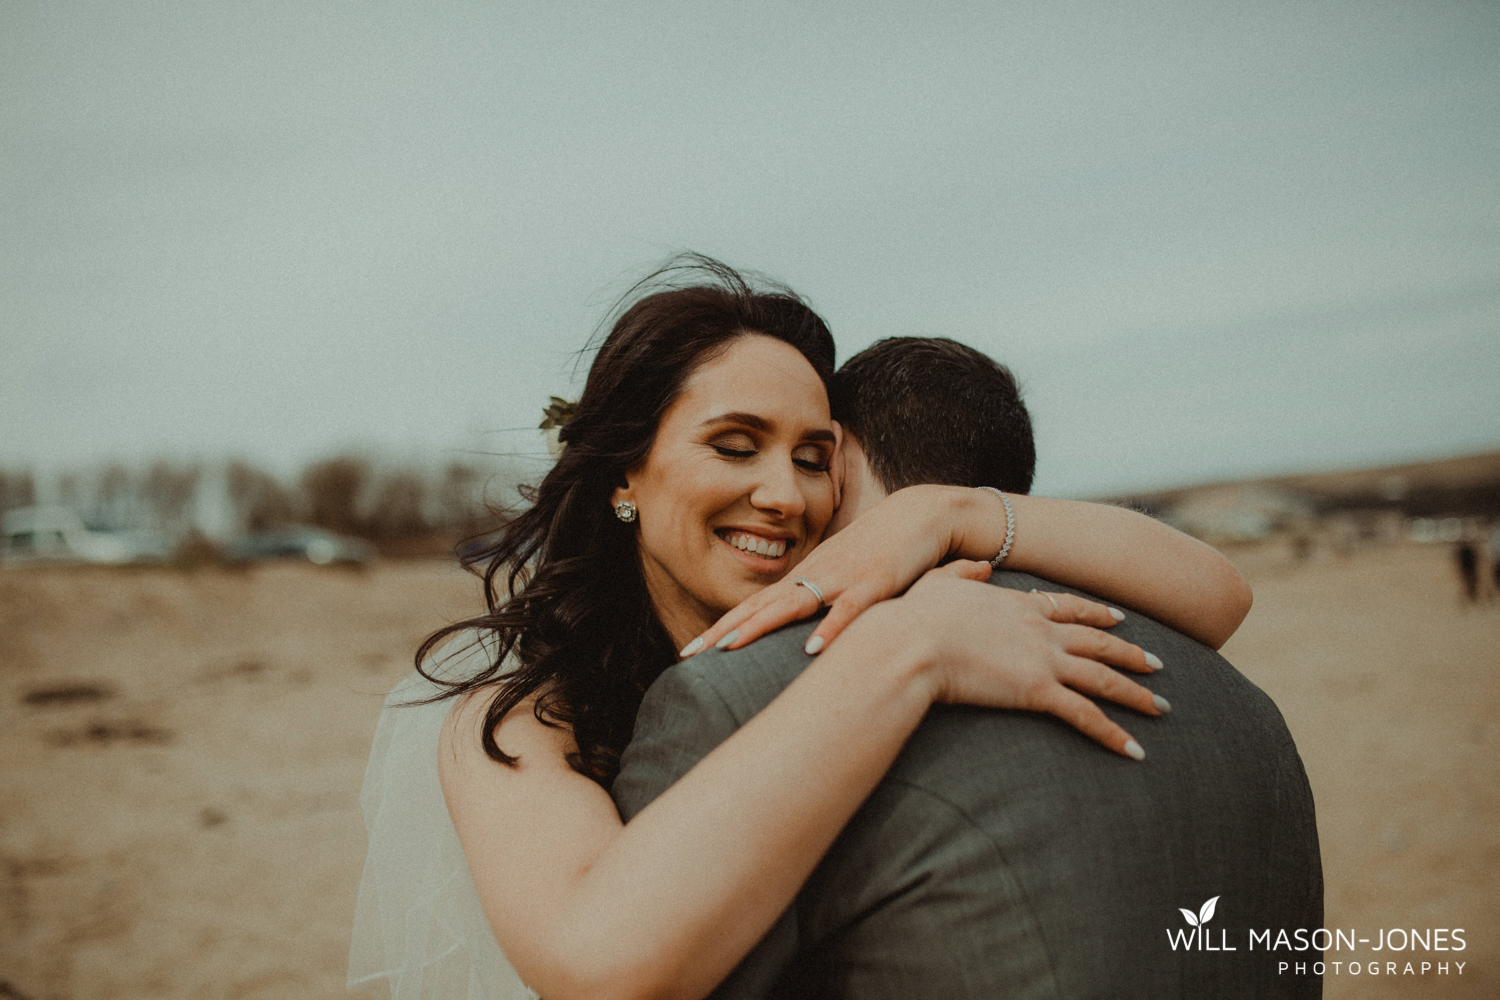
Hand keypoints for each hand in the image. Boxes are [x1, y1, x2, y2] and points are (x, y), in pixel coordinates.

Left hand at [689, 485, 964, 655]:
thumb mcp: (843, 577)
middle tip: (690, 653)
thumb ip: (820, 603)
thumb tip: (797, 638)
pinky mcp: (875, 582)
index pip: (754, 604)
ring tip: (728, 648)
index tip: (690, 650)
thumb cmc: (881, 550)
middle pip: (761, 605)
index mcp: (805, 578)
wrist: (921, 514)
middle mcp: (815, 576)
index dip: (721, 626)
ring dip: (760, 626)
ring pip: (793, 604)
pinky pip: (849, 609)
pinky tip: (813, 649)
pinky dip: (831, 629)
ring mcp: (842, 578)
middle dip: (724, 629)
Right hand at [896, 569, 1165, 758]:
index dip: (1097, 614)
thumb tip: (979, 565)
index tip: (1120, 619)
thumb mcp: (937, 581)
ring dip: (1136, 694)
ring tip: (1161, 707)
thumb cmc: (914, 616)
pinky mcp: (1037, 692)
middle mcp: (1039, 630)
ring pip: (1104, 678)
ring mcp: (1042, 660)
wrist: (912, 642)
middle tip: (1158, 664)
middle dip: (1131, 653)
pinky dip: (1114, 734)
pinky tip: (1135, 750)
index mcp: (1017, 604)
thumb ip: (962, 571)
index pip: (1069, 607)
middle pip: (1098, 642)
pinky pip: (1086, 716)